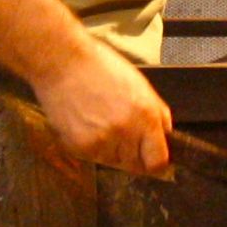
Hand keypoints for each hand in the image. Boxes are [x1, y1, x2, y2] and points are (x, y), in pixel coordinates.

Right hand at [36, 34, 173, 177]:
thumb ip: (156, 111)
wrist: (61, 62)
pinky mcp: (80, 146)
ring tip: (99, 122)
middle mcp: (126, 132)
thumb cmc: (99, 66)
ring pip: (113, 161)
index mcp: (145, 115)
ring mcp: (102, 141)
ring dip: (110, 149)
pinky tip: (86, 123)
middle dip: (131, 152)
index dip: (155, 160)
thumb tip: (166, 133)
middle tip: (120, 131)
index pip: (158, 161)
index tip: (150, 155)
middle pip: (135, 165)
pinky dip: (91, 146)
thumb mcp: (139, 83)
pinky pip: (92, 157)